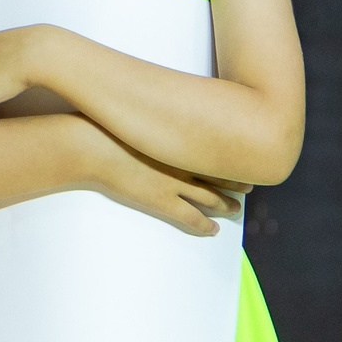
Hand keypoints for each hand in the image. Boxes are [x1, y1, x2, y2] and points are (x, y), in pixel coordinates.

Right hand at [86, 128, 243, 236]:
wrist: (91, 145)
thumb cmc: (109, 126)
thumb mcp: (139, 113)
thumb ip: (155, 117)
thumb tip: (161, 111)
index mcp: (181, 137)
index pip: (217, 149)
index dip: (232, 157)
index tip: (245, 158)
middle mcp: (185, 161)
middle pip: (220, 173)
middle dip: (236, 182)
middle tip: (249, 186)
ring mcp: (175, 183)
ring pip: (212, 197)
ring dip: (227, 204)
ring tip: (237, 208)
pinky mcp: (162, 201)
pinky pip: (191, 217)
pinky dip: (205, 224)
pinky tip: (214, 230)